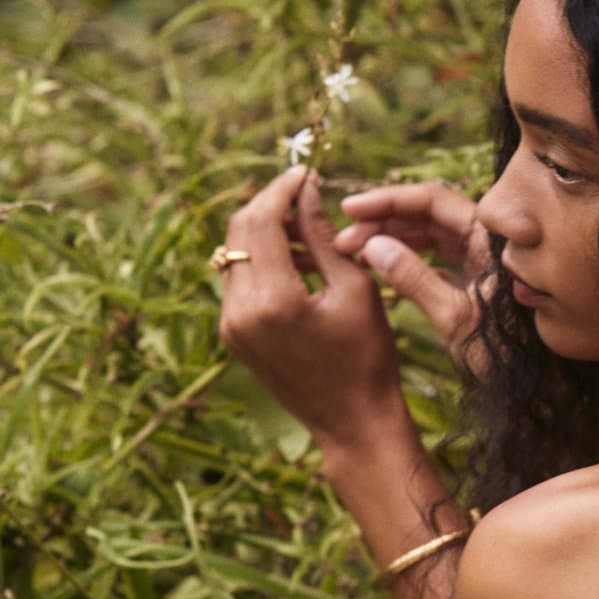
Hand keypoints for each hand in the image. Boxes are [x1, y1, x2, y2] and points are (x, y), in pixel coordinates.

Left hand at [217, 166, 409, 457]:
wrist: (353, 423)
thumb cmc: (367, 359)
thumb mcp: (355, 290)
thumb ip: (322, 236)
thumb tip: (305, 189)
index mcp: (274, 299)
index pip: (261, 219)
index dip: (281, 188)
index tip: (304, 174)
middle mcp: (240, 311)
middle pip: (239, 231)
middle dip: (269, 207)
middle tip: (304, 199)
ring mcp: (231, 325)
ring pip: (234, 254)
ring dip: (264, 234)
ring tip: (307, 238)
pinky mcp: (232, 335)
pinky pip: (237, 282)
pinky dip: (261, 263)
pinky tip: (297, 268)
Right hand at [332, 180, 495, 378]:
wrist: (540, 390)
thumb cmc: (506, 357)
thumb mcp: (455, 319)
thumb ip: (414, 279)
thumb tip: (372, 246)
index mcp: (489, 240)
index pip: (432, 200)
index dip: (388, 201)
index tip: (350, 209)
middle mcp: (487, 244)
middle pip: (428, 215)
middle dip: (384, 223)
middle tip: (343, 241)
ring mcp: (482, 262)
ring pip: (431, 237)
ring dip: (392, 240)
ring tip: (355, 254)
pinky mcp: (476, 283)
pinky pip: (438, 261)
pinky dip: (409, 261)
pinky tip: (380, 268)